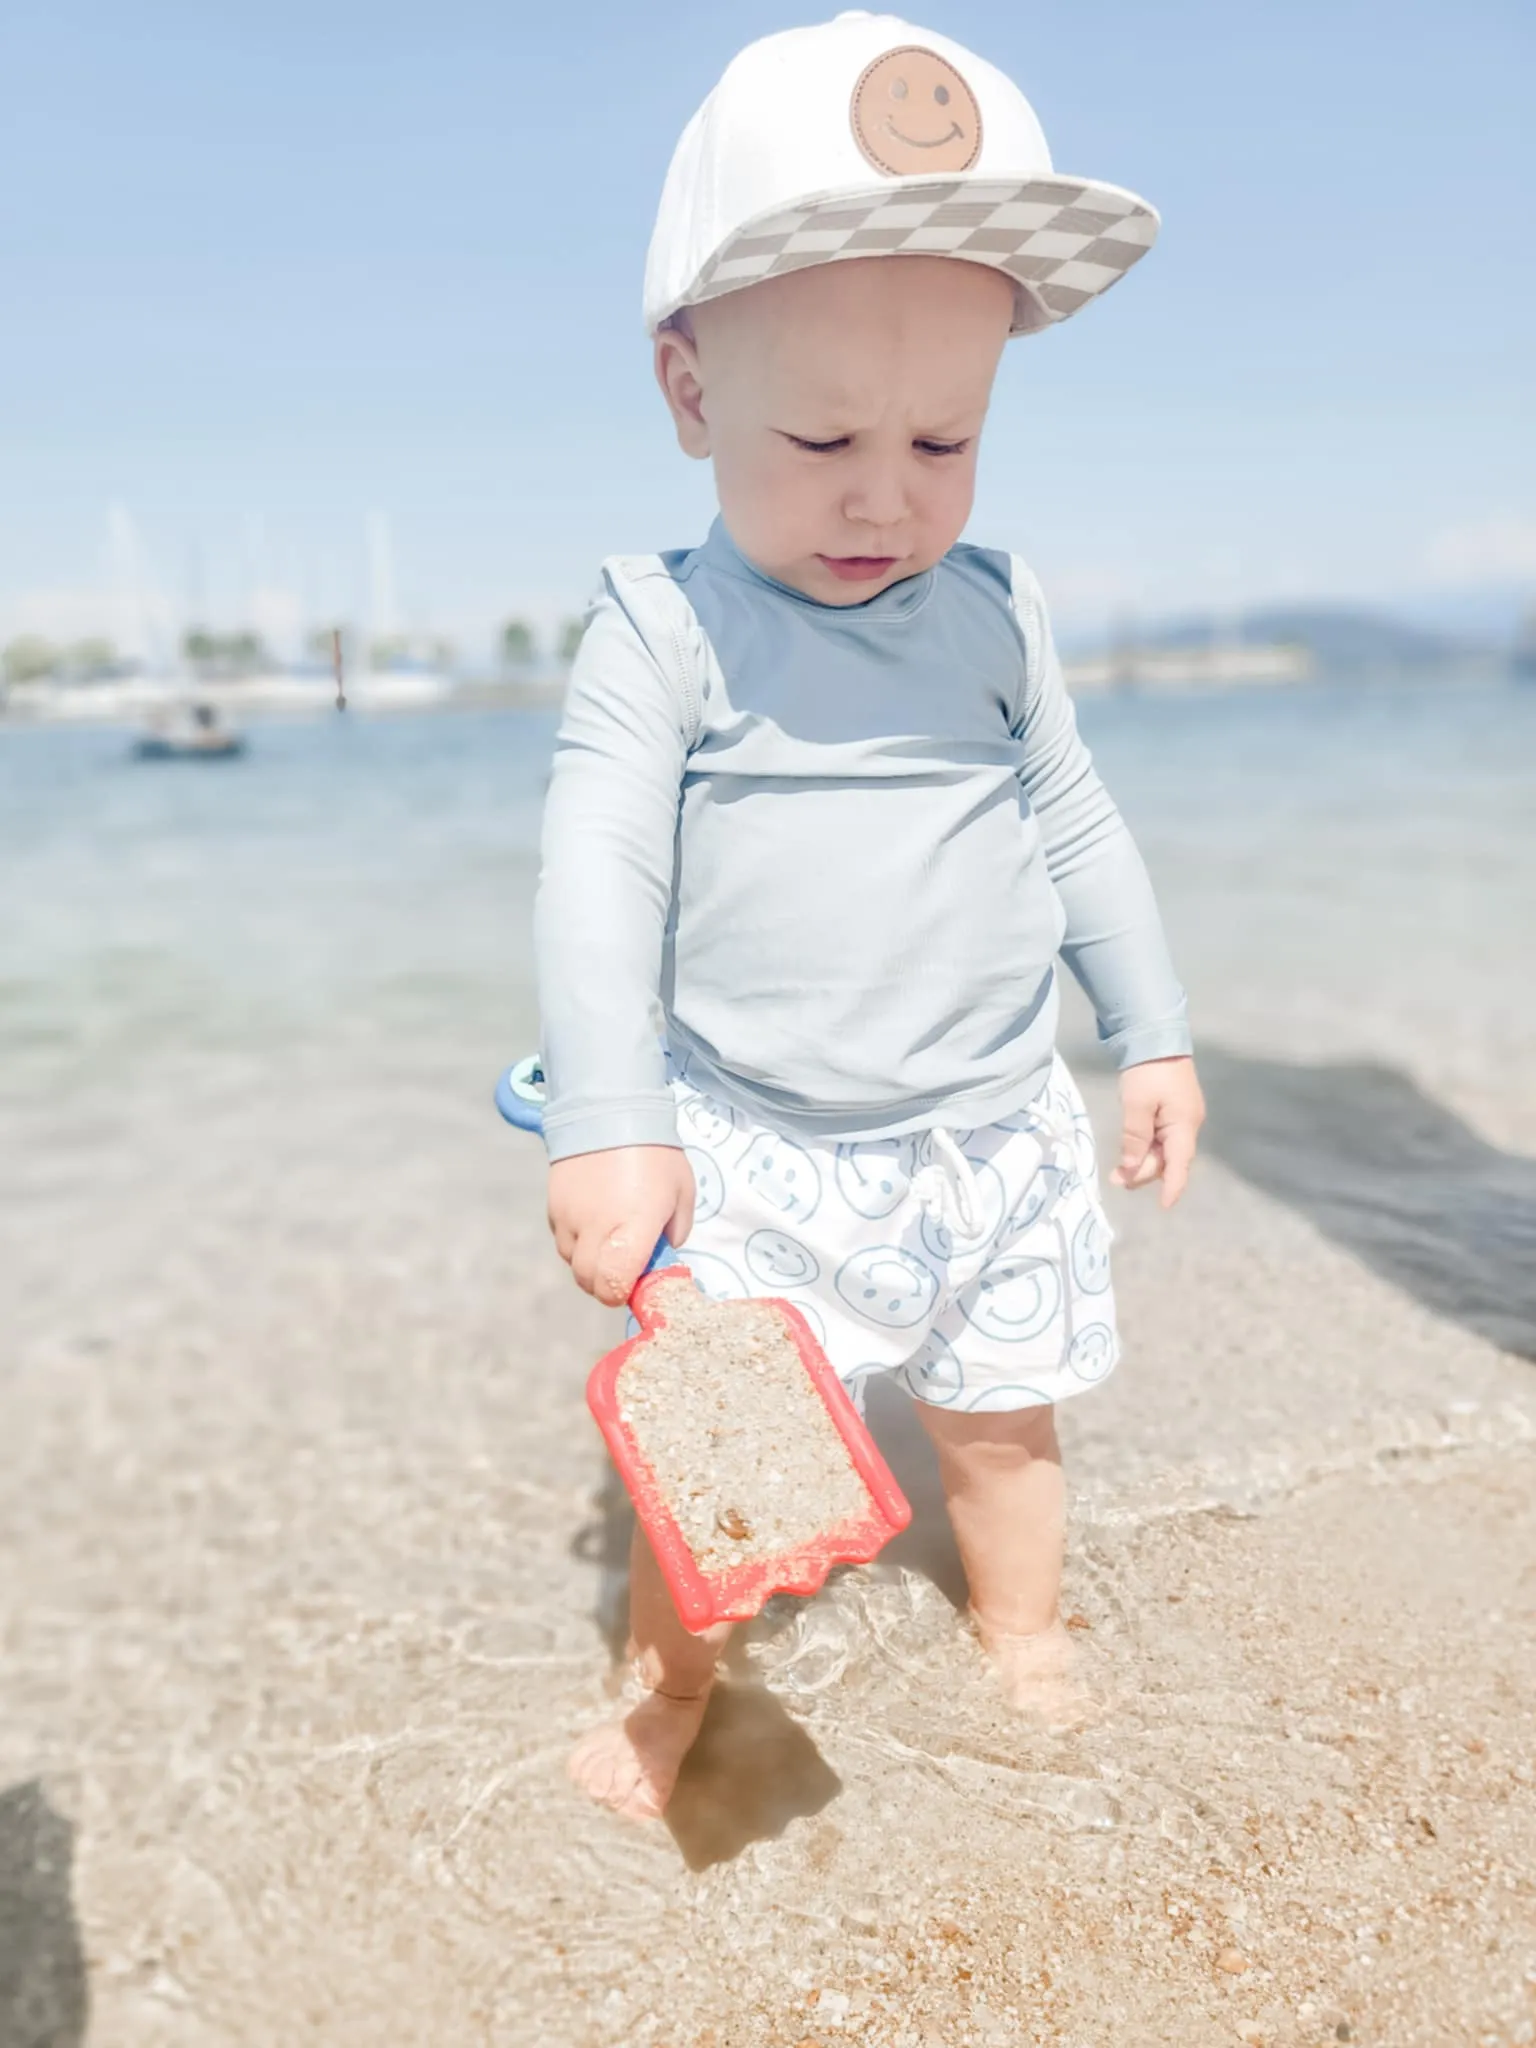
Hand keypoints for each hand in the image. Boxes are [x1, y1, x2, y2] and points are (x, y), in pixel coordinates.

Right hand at [547, 1145, 695, 1306]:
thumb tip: (659, 1255)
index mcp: (633, 1230)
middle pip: (589, 1282)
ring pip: (573, 1262)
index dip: (623, 1294)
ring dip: (590, 1261)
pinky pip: (563, 1239)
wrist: (611, 1111)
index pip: (614, 1286)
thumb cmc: (656, 1155)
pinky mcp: (553, 1207)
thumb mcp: (681, 1194)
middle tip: (623, 1267)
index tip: (635, 1282)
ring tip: (608, 1237)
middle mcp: (596, 1229)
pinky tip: (593, 1219)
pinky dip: (576, 1240)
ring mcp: (570, 1219)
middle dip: (606, 1284)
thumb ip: (673, 1233)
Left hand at [1110, 1056, 1204, 1208]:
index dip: (1172, 1187)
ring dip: (1143, 1161)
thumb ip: (1135, 1137)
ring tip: (1118, 1172)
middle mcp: (1188, 1124)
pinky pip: (1162, 1137)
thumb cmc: (1148, 1071)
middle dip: (1143, 1172)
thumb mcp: (1137, 1103)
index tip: (1164, 1206)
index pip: (1179, 1165)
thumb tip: (1131, 1166)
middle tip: (1115, 1179)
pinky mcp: (1174, 1110)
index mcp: (1184, 1124)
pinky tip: (1131, 1150)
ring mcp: (1182, 1117)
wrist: (1156, 1036)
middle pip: (1169, 1160)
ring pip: (1164, 1150)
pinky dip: (1146, 1147)